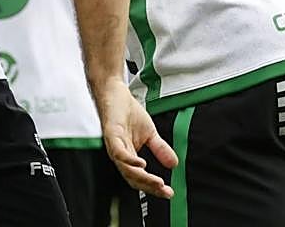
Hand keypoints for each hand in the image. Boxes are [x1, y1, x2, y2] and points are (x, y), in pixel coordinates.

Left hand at [95, 81, 176, 198]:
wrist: (113, 91)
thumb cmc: (126, 111)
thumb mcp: (149, 133)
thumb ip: (160, 149)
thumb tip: (174, 164)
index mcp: (128, 156)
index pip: (140, 178)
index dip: (153, 187)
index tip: (168, 193)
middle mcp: (119, 154)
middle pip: (133, 178)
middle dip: (150, 187)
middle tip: (165, 192)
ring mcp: (114, 145)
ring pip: (126, 169)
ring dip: (143, 178)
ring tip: (157, 183)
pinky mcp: (111, 134)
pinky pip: (119, 152)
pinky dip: (130, 161)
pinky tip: (142, 164)